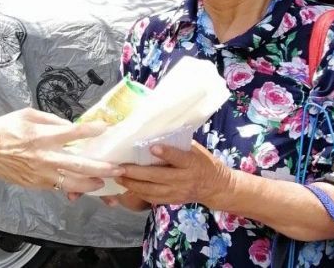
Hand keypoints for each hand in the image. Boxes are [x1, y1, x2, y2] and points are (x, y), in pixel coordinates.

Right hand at [0, 107, 121, 194]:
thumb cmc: (4, 128)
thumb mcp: (27, 114)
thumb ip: (51, 120)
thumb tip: (70, 126)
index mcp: (42, 136)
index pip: (72, 133)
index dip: (91, 131)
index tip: (106, 128)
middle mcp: (44, 157)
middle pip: (78, 164)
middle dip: (101, 167)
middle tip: (118, 169)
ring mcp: (40, 174)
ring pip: (72, 183)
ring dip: (91, 183)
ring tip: (105, 183)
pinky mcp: (36, 184)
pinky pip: (59, 186)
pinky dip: (73, 187)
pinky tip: (84, 185)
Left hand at [115, 142, 231, 206]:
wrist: (216, 187)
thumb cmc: (203, 162)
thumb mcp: (195, 149)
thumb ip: (177, 143)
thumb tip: (154, 131)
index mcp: (191, 163)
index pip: (179, 158)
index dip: (166, 153)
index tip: (152, 147)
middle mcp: (184, 179)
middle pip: (158, 176)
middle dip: (136, 172)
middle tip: (118, 167)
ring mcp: (178, 192)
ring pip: (152, 190)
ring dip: (132, 184)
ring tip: (117, 177)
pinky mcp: (173, 200)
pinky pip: (153, 199)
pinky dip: (138, 193)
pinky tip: (126, 187)